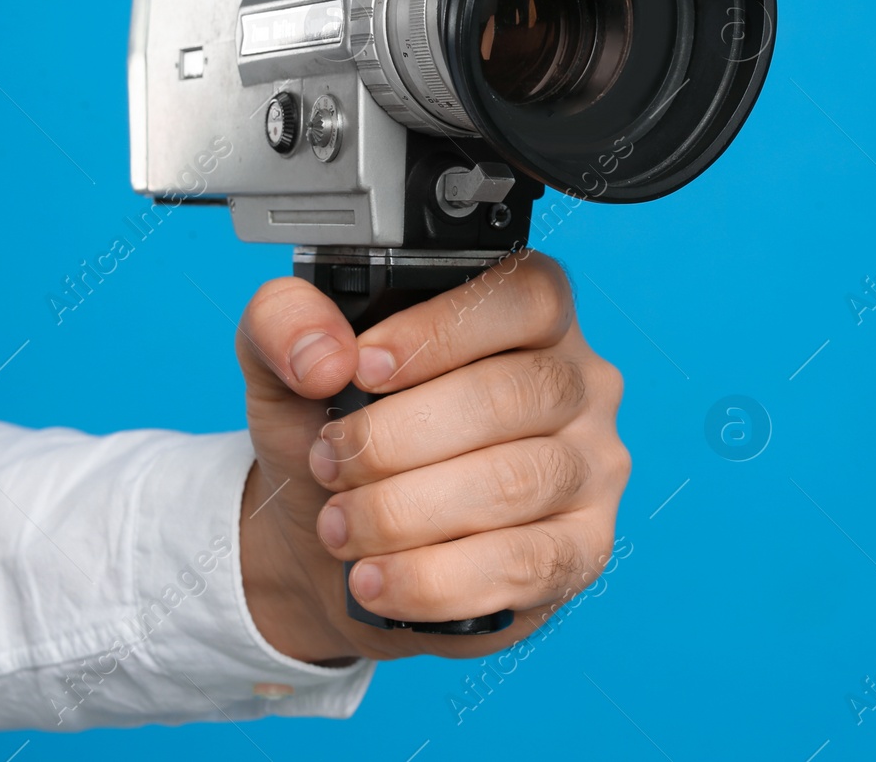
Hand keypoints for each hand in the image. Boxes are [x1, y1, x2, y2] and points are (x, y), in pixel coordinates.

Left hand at [234, 250, 629, 662]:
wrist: (333, 544)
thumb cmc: (336, 434)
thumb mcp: (288, 366)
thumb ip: (285, 322)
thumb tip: (324, 355)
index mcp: (530, 313)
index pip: (523, 297)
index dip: (441, 331)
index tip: (362, 369)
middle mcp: (578, 382)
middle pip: (511, 394)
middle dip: (398, 438)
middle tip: (329, 462)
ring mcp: (591, 468)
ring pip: (514, 483)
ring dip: (405, 513)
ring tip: (339, 526)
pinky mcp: (583, 549)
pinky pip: (524, 565)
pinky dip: (433, 578)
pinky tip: (376, 578)